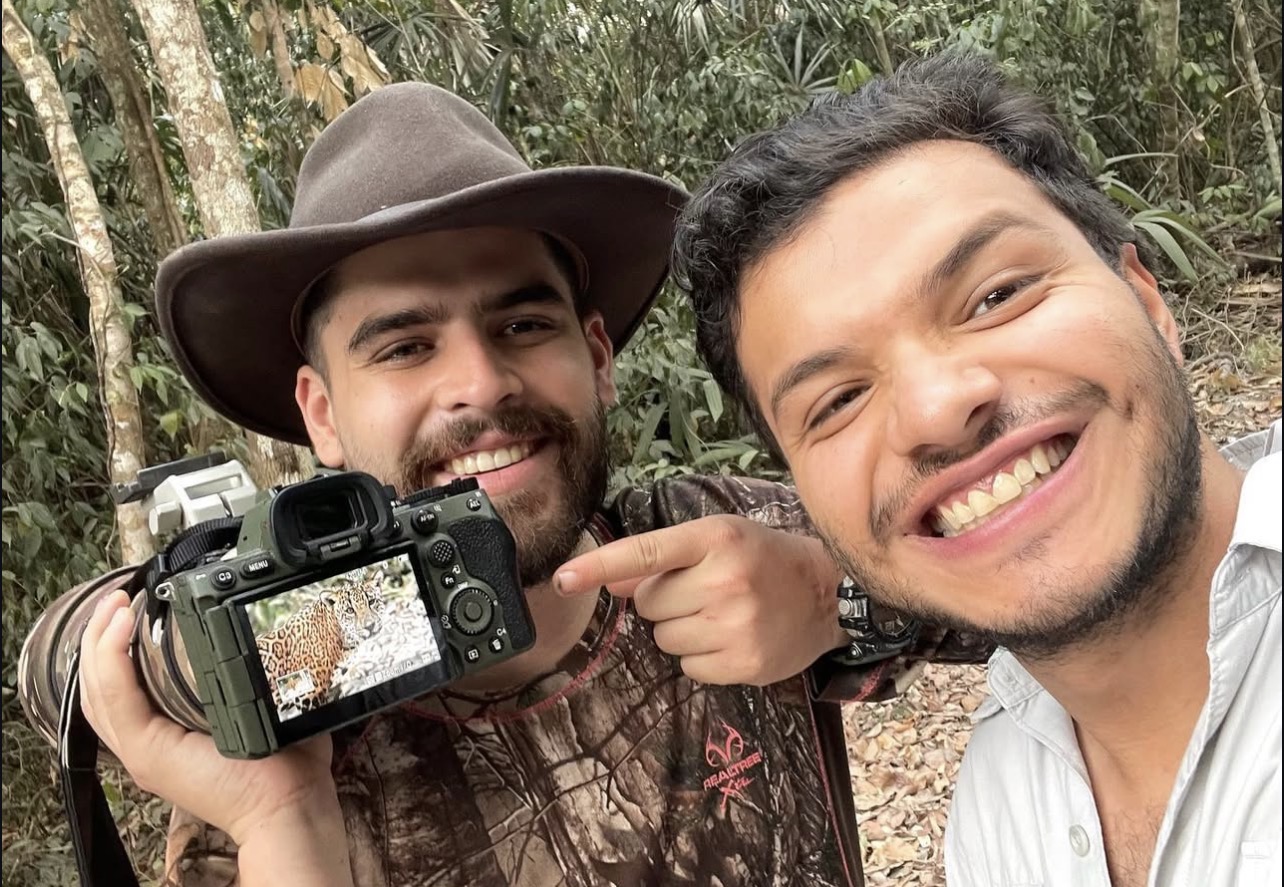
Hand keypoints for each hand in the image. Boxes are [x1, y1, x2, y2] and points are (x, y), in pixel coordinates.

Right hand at [78, 590, 343, 849]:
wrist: (287, 805)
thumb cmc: (285, 762)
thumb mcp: (263, 704)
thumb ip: (255, 672)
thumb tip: (272, 628)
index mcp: (167, 734)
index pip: (123, 687)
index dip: (115, 648)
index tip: (126, 607)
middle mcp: (147, 742)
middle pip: (100, 685)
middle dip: (99, 636)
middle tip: (112, 598)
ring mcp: (143, 750)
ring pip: (98, 690)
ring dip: (98, 642)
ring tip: (110, 605)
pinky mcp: (148, 753)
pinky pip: (115, 700)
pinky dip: (109, 661)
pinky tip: (117, 629)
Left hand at [554, 516, 849, 684]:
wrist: (830, 595)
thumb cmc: (764, 559)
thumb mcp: (717, 539)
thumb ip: (661, 557)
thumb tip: (607, 581)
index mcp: (715, 538)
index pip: (644, 552)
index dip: (598, 566)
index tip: (561, 580)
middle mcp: (724, 580)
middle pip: (648, 604)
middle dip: (666, 600)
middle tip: (705, 591)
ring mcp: (735, 625)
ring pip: (664, 638)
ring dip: (681, 629)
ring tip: (721, 615)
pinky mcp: (744, 663)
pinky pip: (688, 667)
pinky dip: (702, 656)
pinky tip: (731, 639)